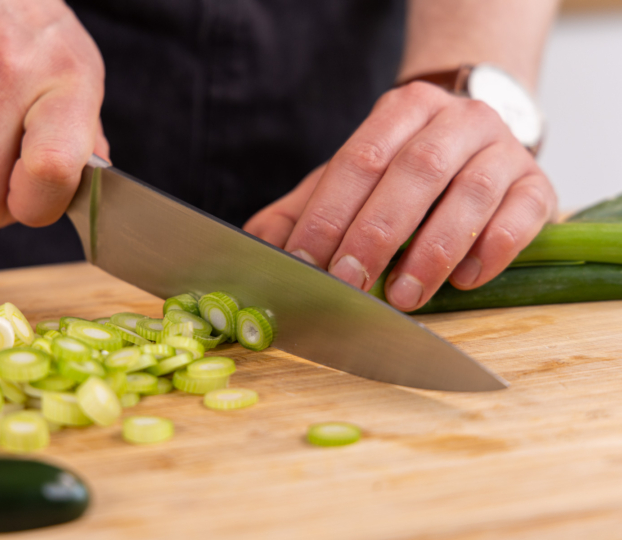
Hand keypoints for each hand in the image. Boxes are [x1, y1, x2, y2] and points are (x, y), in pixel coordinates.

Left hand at [244, 82, 557, 310]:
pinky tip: (465, 280)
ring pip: (470, 195)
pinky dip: (491, 251)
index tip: (305, 260)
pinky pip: (523, 215)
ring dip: (432, 252)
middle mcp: (457, 120)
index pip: (360, 159)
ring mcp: (503, 149)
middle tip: (350, 284)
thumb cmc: (400, 170)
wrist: (471, 140)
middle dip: (376, 234)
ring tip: (403, 297)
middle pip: (414, 172)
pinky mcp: (538, 184)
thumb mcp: (347, 180)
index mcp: (401, 110)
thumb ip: (301, 211)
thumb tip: (256, 249)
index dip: (330, 212)